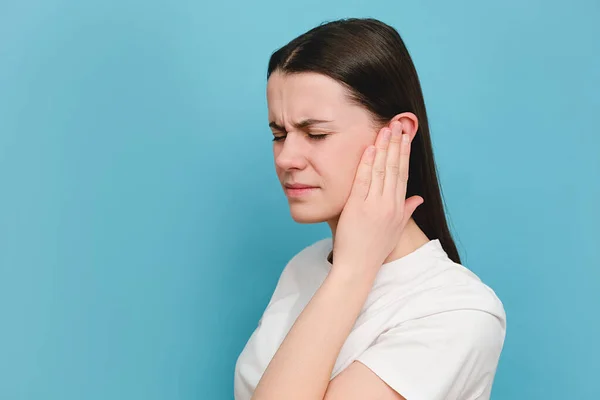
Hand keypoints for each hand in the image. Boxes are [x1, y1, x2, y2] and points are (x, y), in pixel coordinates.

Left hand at [331, 120, 423, 277]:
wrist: (358, 266)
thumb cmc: (374, 249)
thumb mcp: (395, 229)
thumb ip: (407, 211)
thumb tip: (418, 198)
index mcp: (398, 208)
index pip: (404, 175)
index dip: (405, 154)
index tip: (406, 137)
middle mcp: (389, 205)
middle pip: (395, 169)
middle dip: (397, 145)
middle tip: (398, 125)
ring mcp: (374, 205)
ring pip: (381, 171)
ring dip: (384, 148)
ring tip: (386, 130)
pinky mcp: (358, 207)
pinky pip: (363, 181)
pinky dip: (367, 164)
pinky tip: (369, 148)